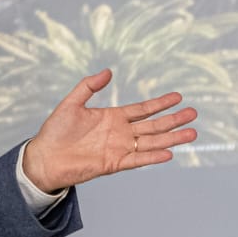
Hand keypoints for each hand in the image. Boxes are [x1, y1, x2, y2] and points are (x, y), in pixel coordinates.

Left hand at [21, 69, 195, 189]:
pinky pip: (137, 159)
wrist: (44, 158)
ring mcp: (119, 149)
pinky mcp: (113, 164)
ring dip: (171, 138)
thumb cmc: (54, 132)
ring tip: (191, 134)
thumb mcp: (71, 103)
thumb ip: (89, 86)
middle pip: (153, 125)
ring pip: (151, 142)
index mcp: (112, 118)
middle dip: (174, 120)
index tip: (178, 97)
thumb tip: (107, 71)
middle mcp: (120, 133)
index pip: (143, 109)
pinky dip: (152, 156)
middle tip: (193, 114)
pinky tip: (169, 153)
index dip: (160, 103)